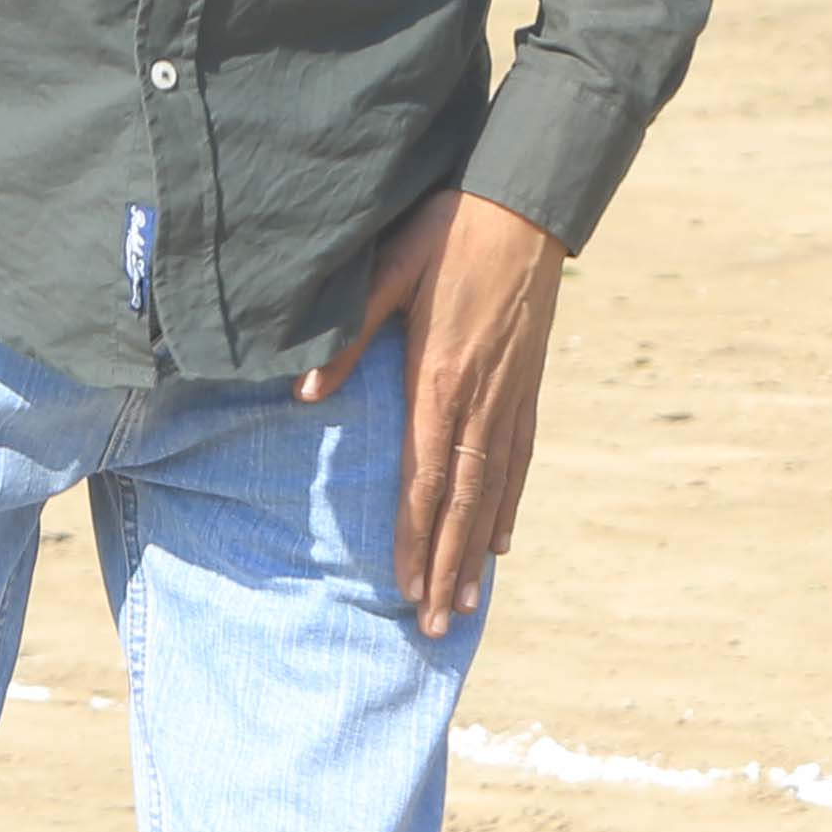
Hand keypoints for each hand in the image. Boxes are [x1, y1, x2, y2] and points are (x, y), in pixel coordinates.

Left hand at [296, 183, 565, 636]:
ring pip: (494, 489)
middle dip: (445, 567)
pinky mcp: (527, 384)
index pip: (424, 476)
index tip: (403, 586)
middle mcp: (479, 399)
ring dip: (476, 550)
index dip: (413, 536)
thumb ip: (347, 337)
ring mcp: (510, 395)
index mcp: (438, 378)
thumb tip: (304, 397)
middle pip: (462, 501)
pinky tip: (501, 538)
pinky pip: (519, 458)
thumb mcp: (386, 273)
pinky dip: (509, 504)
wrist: (525, 206)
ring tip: (464, 603)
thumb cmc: (447, 231)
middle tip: (435, 625)